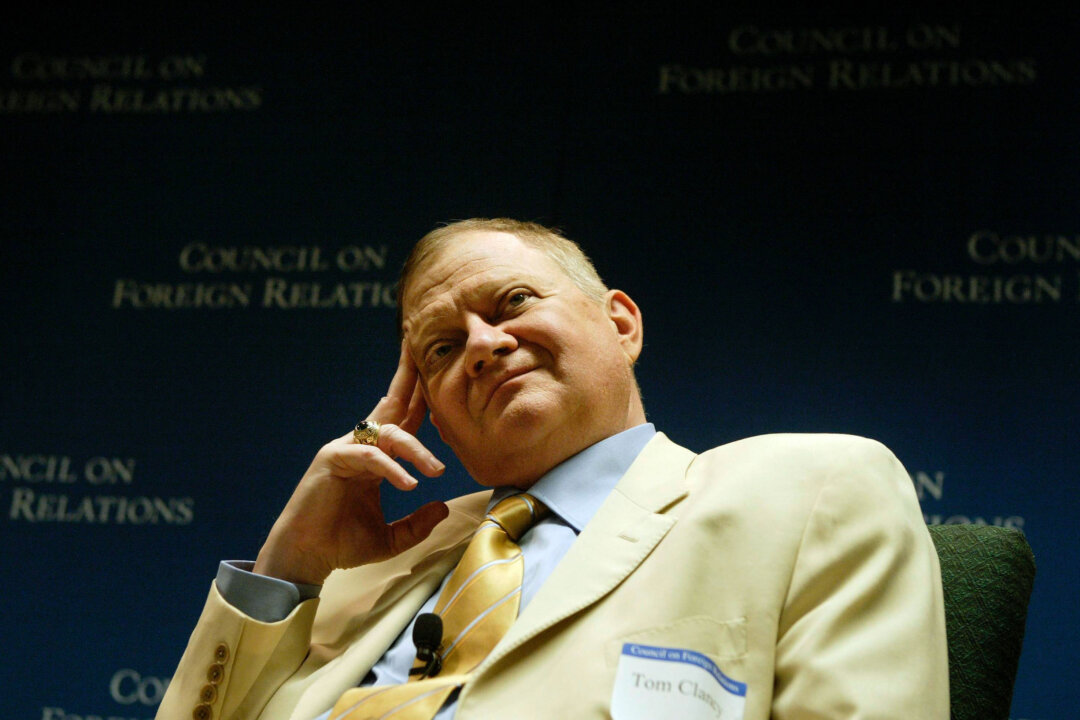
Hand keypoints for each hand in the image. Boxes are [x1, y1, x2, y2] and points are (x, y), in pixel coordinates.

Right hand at [253, 342, 448, 585]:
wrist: (306, 559)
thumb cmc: (342, 545)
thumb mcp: (391, 538)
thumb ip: (417, 524)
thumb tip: (443, 507)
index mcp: (374, 458)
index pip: (403, 421)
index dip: (420, 398)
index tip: (437, 374)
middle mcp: (360, 446)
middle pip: (391, 405)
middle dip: (408, 377)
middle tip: (422, 351)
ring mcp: (344, 449)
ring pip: (389, 434)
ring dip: (417, 449)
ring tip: (437, 471)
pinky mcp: (331, 459)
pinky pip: (370, 456)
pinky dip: (391, 468)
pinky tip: (408, 483)